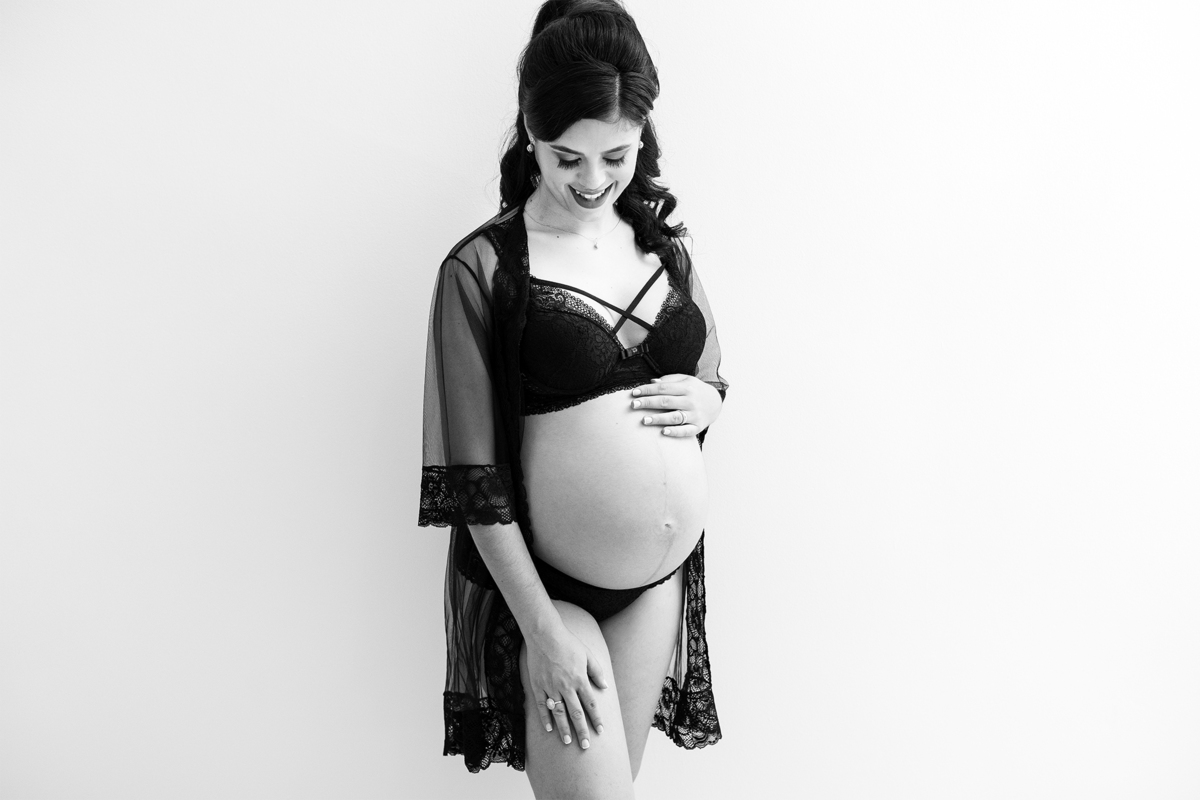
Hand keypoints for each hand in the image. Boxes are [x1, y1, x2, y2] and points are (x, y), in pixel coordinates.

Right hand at [526, 622, 608, 749]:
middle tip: (585, 746)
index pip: (590, 705)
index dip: (596, 719)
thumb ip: (597, 672)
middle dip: (581, 731)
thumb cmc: (568, 643)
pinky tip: (549, 729)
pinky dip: (545, 718)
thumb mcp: (588, 654)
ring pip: (558, 713)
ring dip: (564, 729)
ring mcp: (551, 687)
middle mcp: (566, 686)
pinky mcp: (538, 686)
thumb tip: (605, 687)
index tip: (600, 731)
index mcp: (580, 679)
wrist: (544, 635)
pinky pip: (541, 706)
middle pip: (576, 713)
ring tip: (567, 742)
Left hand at [630, 374, 722, 436]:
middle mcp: (690, 400)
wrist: (715, 402)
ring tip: (644, 420)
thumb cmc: (695, 390)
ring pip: (674, 417)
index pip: (663, 388)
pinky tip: (663, 432)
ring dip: (658, 419)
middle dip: (648, 403)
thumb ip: (669, 380)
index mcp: (686, 387)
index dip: (647, 390)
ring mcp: (694, 414)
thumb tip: (652, 382)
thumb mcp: (686, 380)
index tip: (634, 393)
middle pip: (666, 401)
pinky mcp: (698, 426)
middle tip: (633, 405)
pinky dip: (675, 432)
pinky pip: (686, 431)